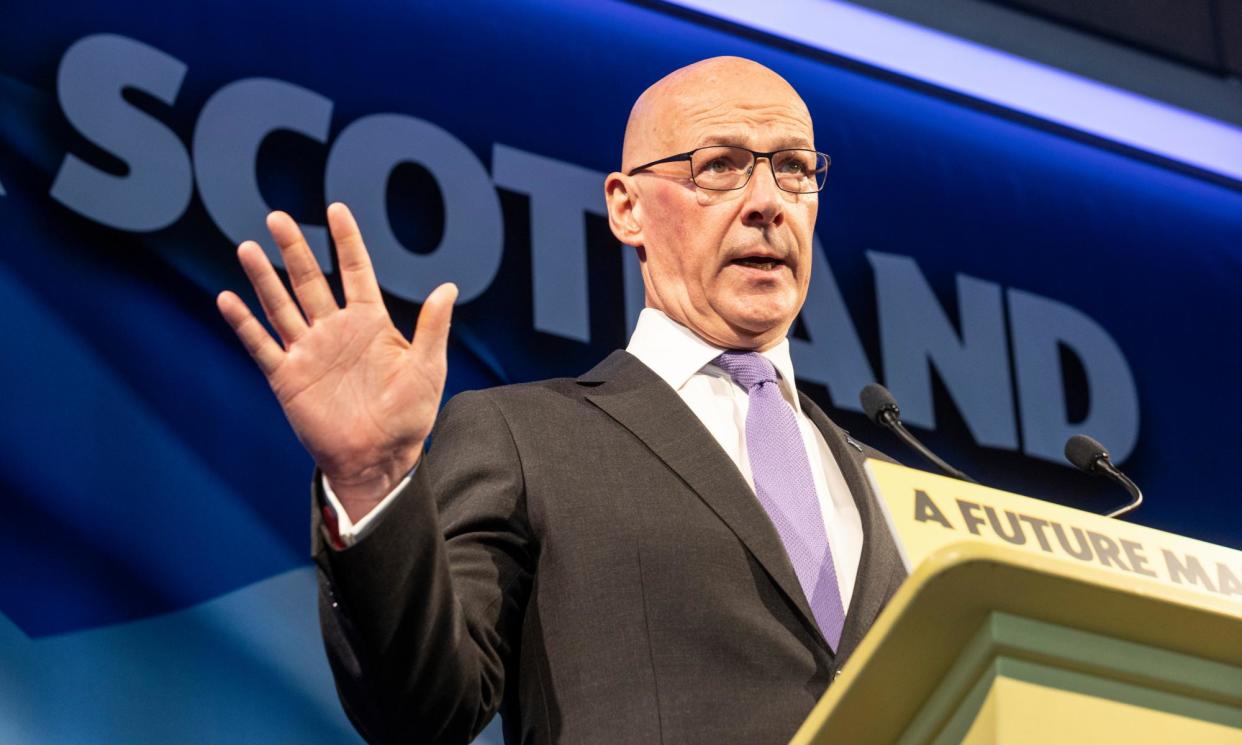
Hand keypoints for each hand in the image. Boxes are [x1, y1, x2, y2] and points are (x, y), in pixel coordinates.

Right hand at [217, 203, 456, 519]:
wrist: (378, 459)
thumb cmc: (409, 417)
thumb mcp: (428, 370)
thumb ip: (433, 328)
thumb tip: (448, 287)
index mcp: (370, 324)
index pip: (356, 271)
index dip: (346, 241)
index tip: (336, 209)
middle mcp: (335, 331)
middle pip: (310, 281)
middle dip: (294, 249)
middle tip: (278, 217)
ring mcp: (309, 353)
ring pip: (281, 306)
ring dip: (264, 278)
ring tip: (248, 247)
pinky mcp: (288, 378)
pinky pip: (262, 346)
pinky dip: (244, 324)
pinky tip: (227, 299)